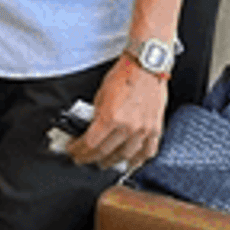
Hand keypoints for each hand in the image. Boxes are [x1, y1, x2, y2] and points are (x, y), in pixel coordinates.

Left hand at [67, 56, 167, 170]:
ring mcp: (143, 130)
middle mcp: (127, 127)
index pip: (90, 143)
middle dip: (91, 158)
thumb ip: (97, 114)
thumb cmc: (124, 75)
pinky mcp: (155, 129)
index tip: (74, 152)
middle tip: (85, 159)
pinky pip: (148, 151)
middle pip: (105, 152)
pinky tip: (132, 163)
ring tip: (104, 163)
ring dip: (112, 162)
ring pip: (125, 156)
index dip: (79, 151)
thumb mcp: (100, 93)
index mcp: (110, 117)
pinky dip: (139, 160)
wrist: (146, 66)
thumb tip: (90, 128)